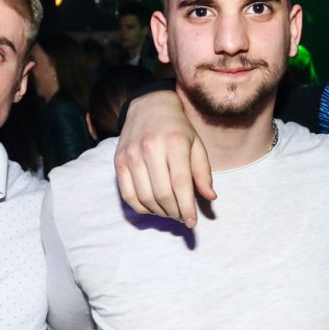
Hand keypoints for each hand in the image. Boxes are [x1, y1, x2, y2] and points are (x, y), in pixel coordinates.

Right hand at [114, 90, 214, 227]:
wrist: (149, 106)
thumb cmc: (178, 128)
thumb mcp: (196, 145)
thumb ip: (203, 172)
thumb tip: (209, 197)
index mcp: (174, 142)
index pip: (180, 184)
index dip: (187, 207)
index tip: (192, 223)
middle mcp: (150, 148)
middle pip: (162, 194)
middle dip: (175, 212)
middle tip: (182, 217)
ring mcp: (131, 155)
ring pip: (145, 197)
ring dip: (159, 212)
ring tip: (170, 212)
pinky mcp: (118, 161)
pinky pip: (128, 195)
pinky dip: (141, 207)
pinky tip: (153, 208)